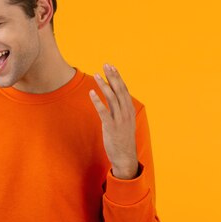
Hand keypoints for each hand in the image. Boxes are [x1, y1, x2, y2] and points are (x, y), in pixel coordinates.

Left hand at [89, 64, 138, 179]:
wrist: (125, 156)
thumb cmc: (122, 139)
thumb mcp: (125, 122)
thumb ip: (121, 110)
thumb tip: (115, 100)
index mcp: (129, 110)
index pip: (124, 89)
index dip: (117, 77)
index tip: (111, 67)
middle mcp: (126, 113)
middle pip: (119, 90)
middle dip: (112, 76)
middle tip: (105, 65)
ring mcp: (119, 120)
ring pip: (112, 98)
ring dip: (104, 85)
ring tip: (96, 75)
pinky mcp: (111, 127)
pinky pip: (103, 112)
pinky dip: (97, 101)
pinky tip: (91, 93)